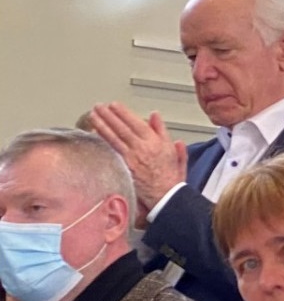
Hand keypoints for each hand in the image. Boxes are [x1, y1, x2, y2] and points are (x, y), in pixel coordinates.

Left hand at [88, 103, 186, 221]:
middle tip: (99, 107)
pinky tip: (94, 133)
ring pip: (112, 137)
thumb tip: (155, 116)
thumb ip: (163, 131)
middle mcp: (141, 148)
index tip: (114, 105)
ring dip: (101, 125)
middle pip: (121, 128)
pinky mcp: (122, 167)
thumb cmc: (170, 176)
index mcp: (154, 142)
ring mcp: (130, 158)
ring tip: (93, 115)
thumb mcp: (173, 149)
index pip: (135, 122)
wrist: (166, 196)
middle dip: (108, 115)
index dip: (123, 112)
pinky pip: (110, 150)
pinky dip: (102, 140)